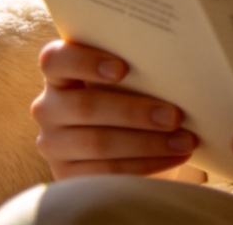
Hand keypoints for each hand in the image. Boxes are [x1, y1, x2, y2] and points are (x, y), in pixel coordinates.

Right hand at [31, 39, 197, 178]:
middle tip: (174, 116)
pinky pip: (106, 172)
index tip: (123, 69)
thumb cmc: (128, 84)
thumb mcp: (125, 69)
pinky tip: (173, 156)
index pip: (55, 60)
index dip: (86, 62)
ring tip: (184, 140)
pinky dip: (146, 164)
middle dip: (134, 112)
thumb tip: (173, 59)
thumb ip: (134, 60)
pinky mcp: (66, 174)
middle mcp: (48, 106)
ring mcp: (53, 142)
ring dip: (148, 143)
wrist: (121, 125)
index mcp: (58, 70)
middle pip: (85, 106)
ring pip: (98, 143)